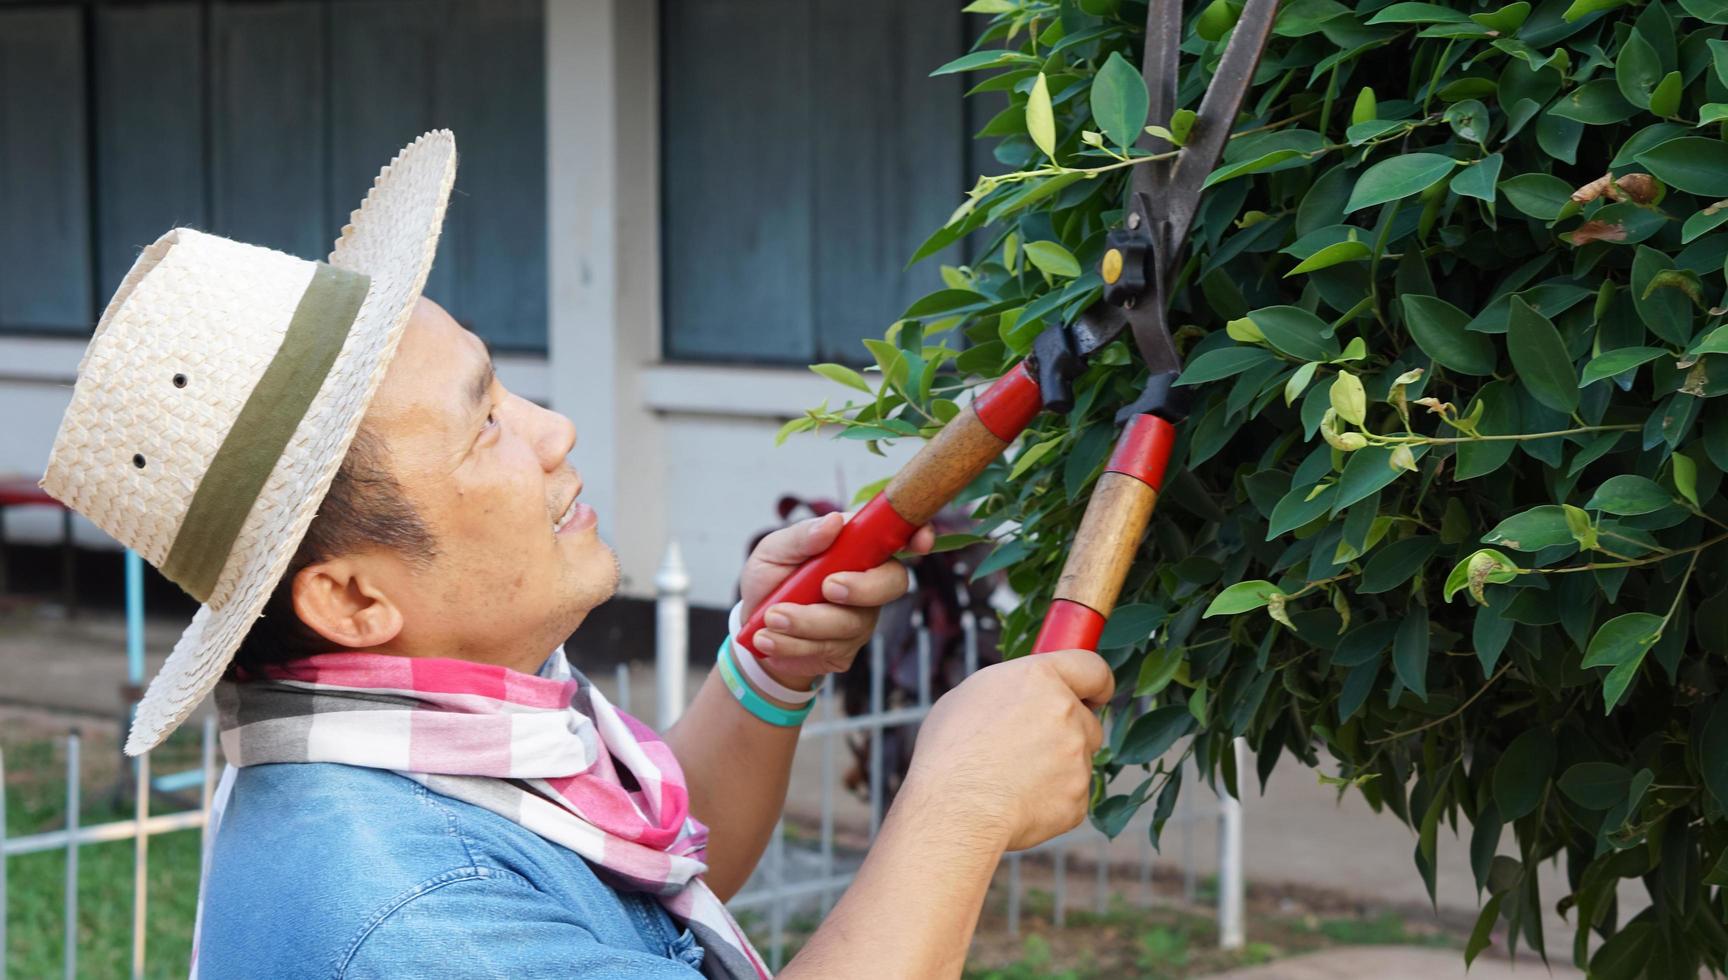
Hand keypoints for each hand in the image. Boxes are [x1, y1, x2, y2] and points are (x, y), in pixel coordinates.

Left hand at [738, 512, 935, 689]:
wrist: (752, 629)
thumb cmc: (769, 580)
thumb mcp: (773, 551)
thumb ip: (801, 536)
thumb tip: (833, 522)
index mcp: (855, 546)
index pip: (898, 536)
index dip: (917, 536)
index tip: (919, 542)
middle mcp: (867, 580)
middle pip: (893, 583)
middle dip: (862, 587)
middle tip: (826, 588)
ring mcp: (861, 617)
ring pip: (852, 622)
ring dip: (807, 621)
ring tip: (771, 619)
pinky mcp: (846, 649)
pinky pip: (829, 648)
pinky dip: (794, 644)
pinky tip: (768, 639)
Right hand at [901, 650, 1113, 851]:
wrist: (953, 811)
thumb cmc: (949, 752)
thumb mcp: (971, 696)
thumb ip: (1013, 689)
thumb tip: (1025, 696)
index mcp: (1040, 678)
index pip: (1093, 668)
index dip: (1096, 683)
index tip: (1095, 695)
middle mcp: (1066, 712)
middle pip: (1087, 720)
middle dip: (1067, 732)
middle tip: (1028, 747)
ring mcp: (1077, 757)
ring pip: (1080, 759)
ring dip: (1058, 766)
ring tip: (1012, 779)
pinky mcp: (1079, 797)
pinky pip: (1072, 794)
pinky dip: (1052, 799)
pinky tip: (1018, 801)